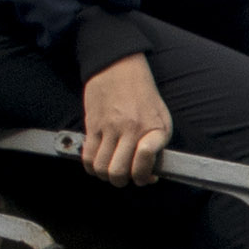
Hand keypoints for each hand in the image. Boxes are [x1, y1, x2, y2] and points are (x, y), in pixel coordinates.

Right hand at [79, 52, 172, 185]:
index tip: (145, 176)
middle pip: (118, 172)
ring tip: (111, 170)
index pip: (145, 160)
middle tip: (125, 176)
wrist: (119, 67)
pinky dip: (91, 166)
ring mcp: (108, 127)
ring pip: (101, 167)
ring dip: (105, 175)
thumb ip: (158, 146)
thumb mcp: (161, 118)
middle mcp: (130, 129)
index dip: (144, 176)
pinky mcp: (92, 124)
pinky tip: (98, 163)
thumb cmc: (143, 95)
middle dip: (122, 181)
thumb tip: (150, 175)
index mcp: (152, 128)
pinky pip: (87, 156)